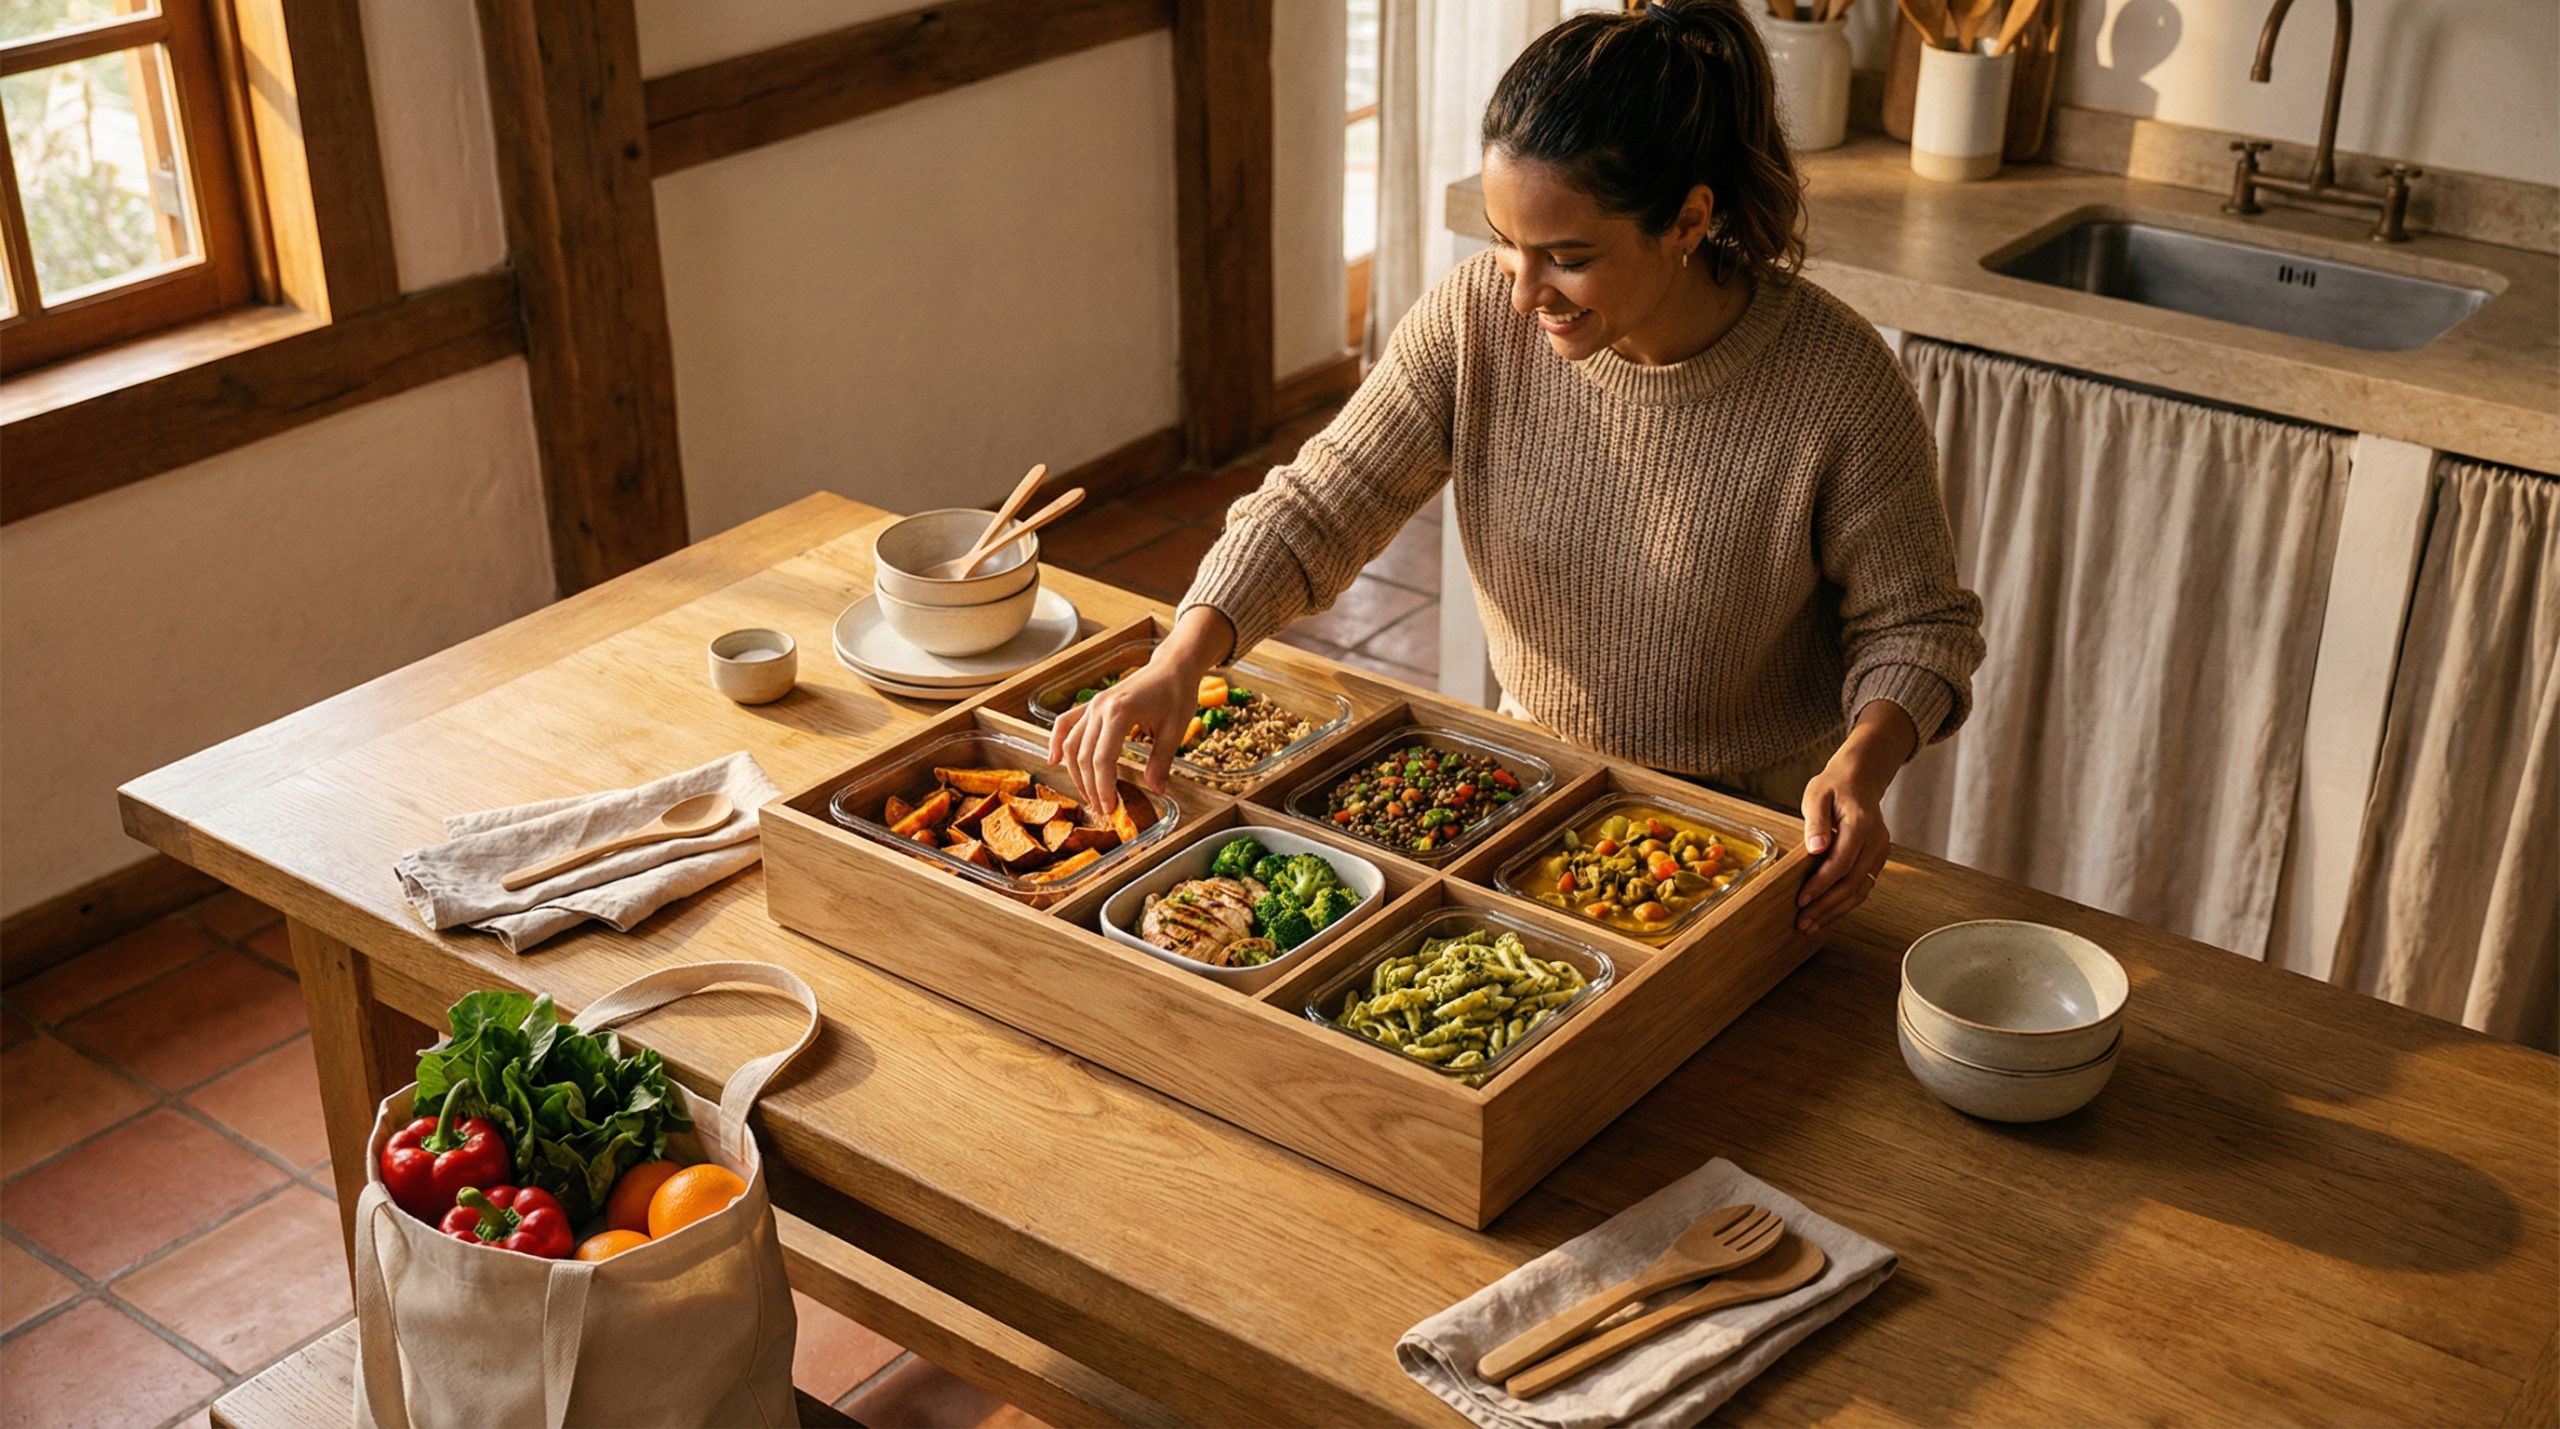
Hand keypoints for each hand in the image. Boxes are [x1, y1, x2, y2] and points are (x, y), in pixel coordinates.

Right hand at [1047, 659, 1197, 814]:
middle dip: (1090, 786)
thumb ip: (1161, 761)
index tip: (1109, 807)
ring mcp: (1092, 705)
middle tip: (1101, 808)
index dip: (1103, 787)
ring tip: (1088, 794)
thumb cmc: (1176, 694)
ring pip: (1071, 744)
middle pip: (1083, 755)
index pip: (1102, 759)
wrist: (1172, 667)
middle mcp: (1099, 708)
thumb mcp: (1174, 730)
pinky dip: (1056, 742)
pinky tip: (1054, 761)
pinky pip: (1065, 724)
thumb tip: (1156, 791)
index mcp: (1120, 712)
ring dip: (1075, 773)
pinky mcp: (1091, 705)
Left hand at [1795, 701, 1916, 935]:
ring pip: (1860, 890)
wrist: (1860, 779)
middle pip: (1852, 883)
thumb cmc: (1834, 786)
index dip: (1821, 884)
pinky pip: (1863, 886)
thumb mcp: (1817, 794)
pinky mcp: (1877, 859)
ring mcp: (1880, 851)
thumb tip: (1815, 850)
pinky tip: (1827, 913)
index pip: (1841, 863)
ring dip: (1835, 910)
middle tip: (1803, 922)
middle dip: (1826, 906)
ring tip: (1811, 925)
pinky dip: (1845, 903)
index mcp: (1861, 825)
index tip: (1801, 899)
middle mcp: (1876, 842)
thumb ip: (1815, 822)